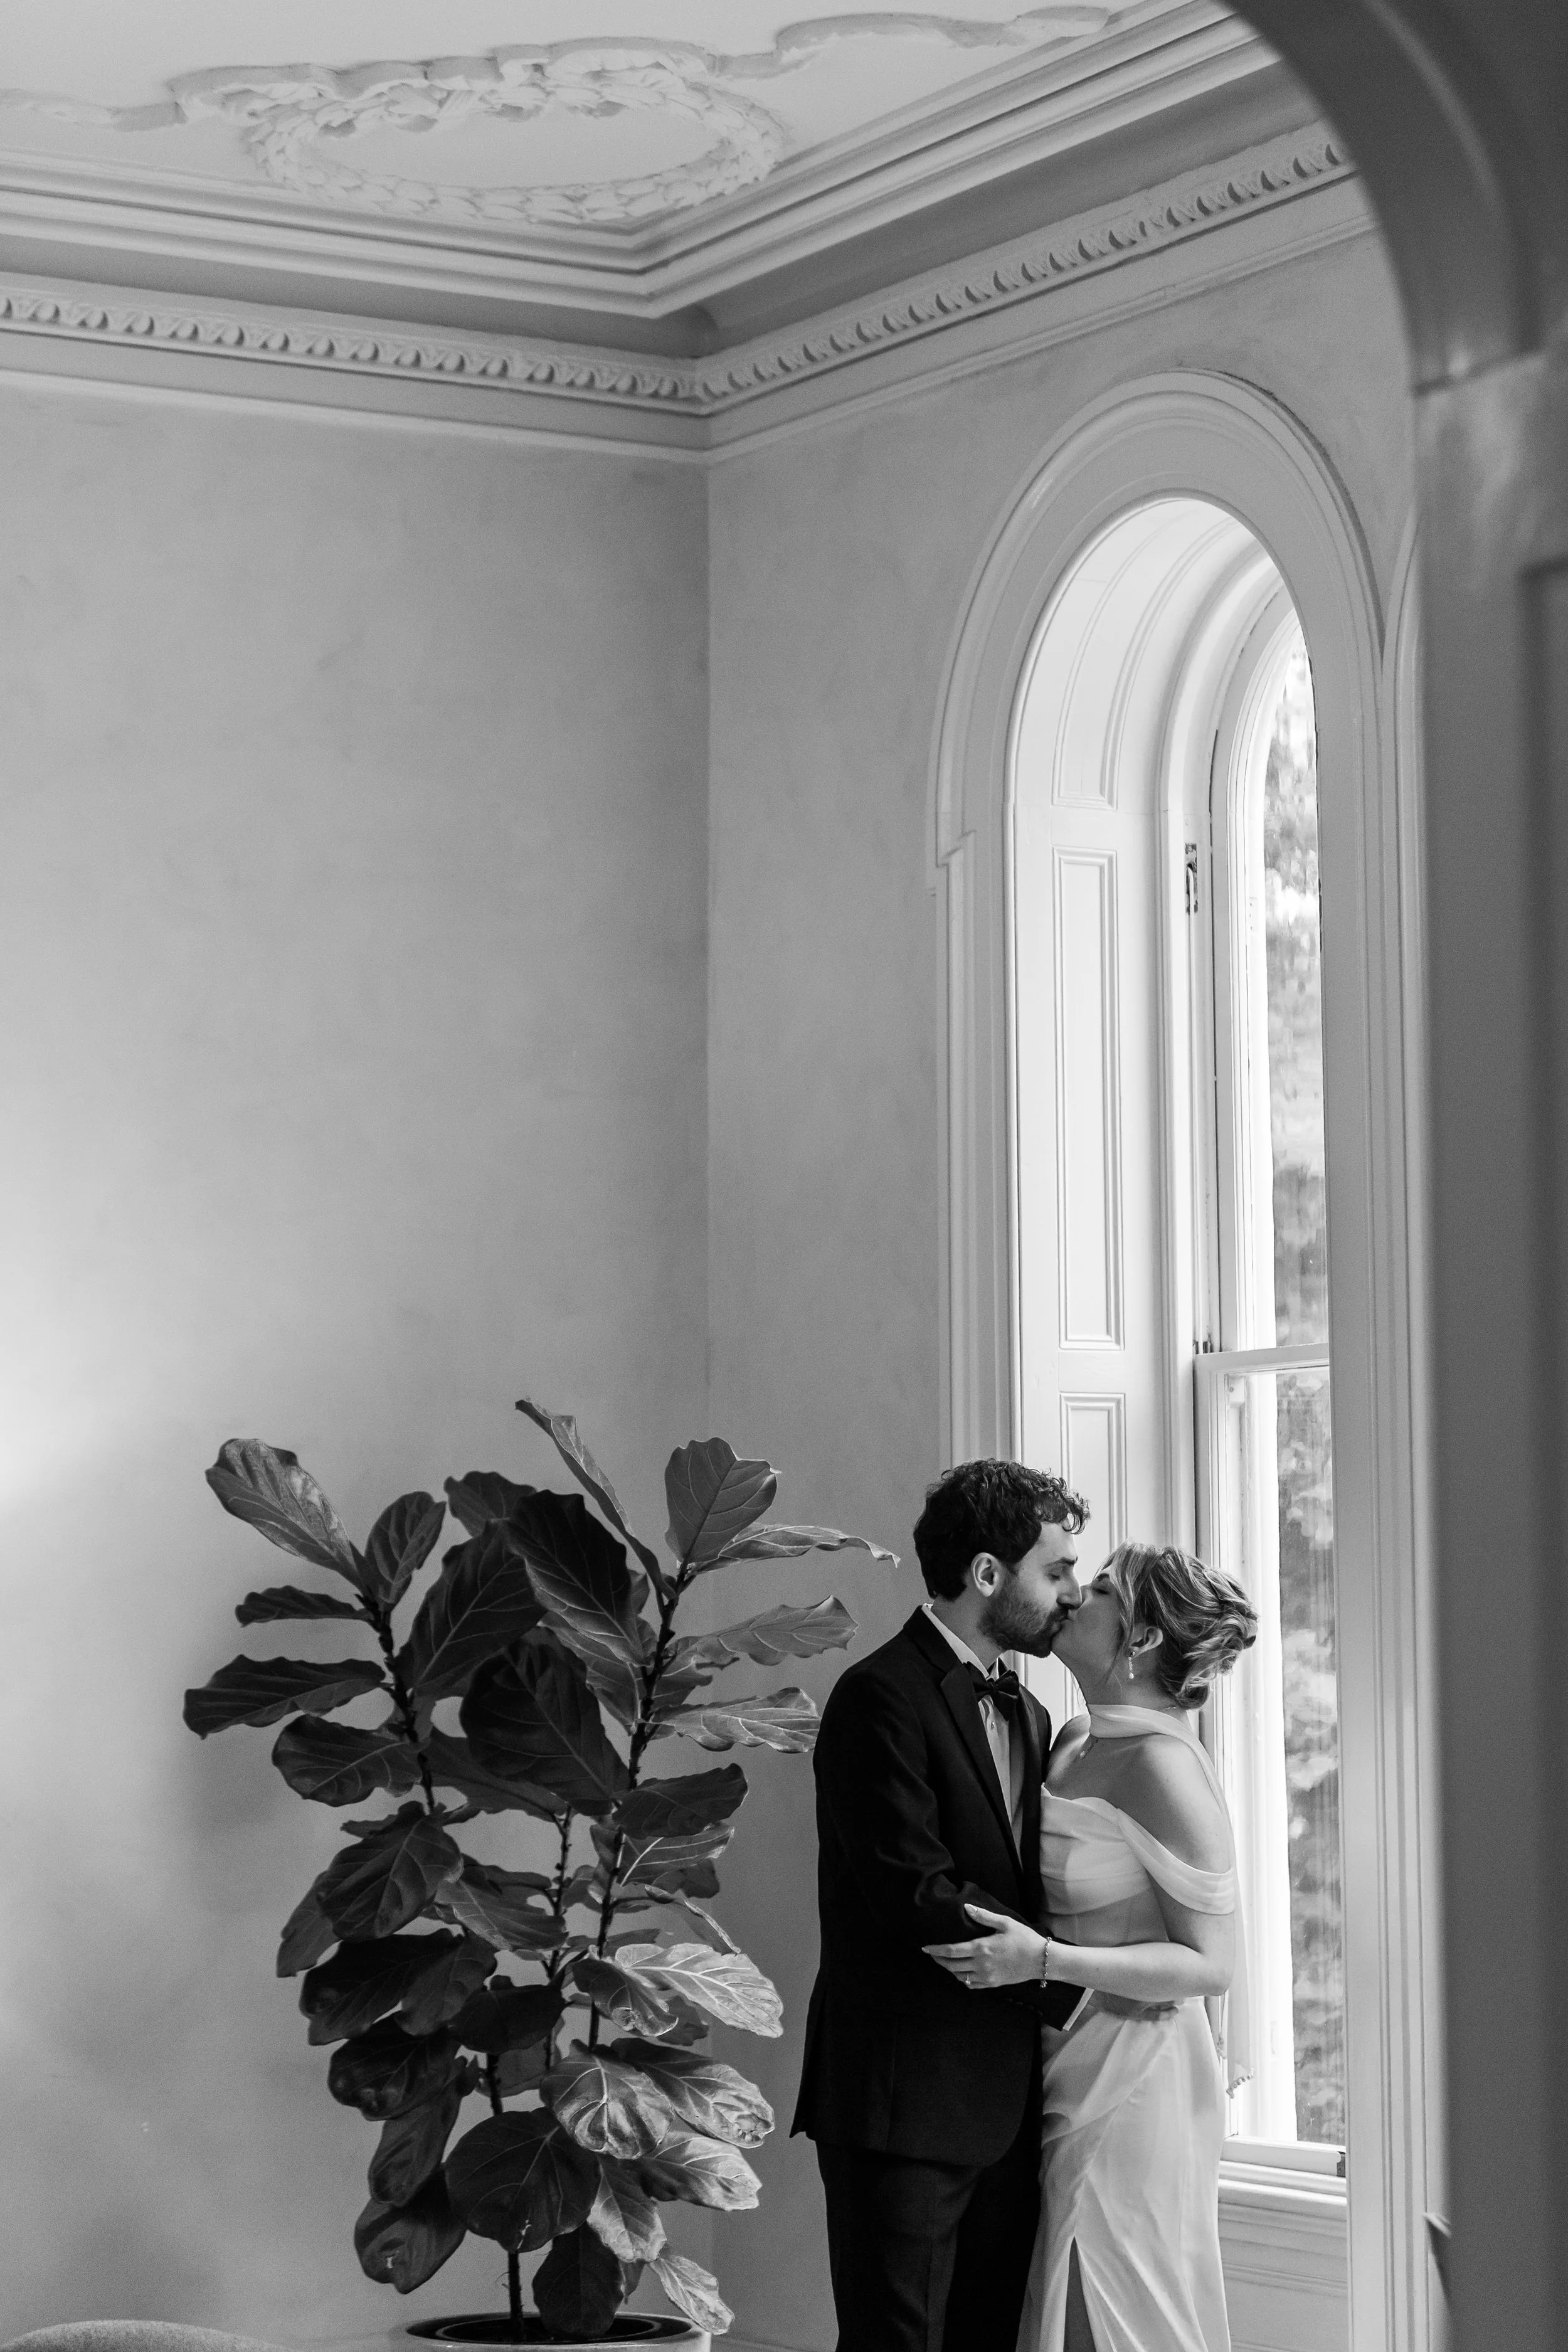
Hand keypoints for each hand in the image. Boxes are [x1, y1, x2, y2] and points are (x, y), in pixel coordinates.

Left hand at [925, 1904, 1046, 1988]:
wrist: (1041, 1961)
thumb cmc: (1024, 1938)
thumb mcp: (1005, 1922)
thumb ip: (983, 1916)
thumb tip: (966, 1907)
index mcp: (982, 1948)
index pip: (951, 1951)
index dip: (936, 1950)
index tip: (925, 1948)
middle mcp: (981, 1965)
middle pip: (951, 1966)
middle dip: (939, 1960)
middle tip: (931, 1954)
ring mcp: (986, 1977)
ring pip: (960, 1977)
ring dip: (949, 1970)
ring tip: (945, 1961)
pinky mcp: (992, 1984)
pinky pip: (971, 1985)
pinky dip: (962, 1979)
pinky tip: (961, 1971)